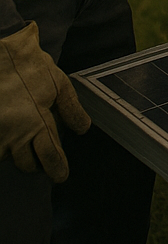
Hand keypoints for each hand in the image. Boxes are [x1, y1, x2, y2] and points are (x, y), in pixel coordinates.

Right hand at [0, 22, 90, 181]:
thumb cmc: (29, 66)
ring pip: (7, 157)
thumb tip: (83, 129)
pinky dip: (2, 145)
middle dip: (36, 163)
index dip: (57, 168)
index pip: (50, 155)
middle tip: (42, 157)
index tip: (61, 176)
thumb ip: (71, 108)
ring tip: (23, 140)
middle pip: (26, 164)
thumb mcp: (58, 82)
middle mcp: (14, 132)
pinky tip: (8, 134)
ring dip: (15, 153)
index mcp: (36, 121)